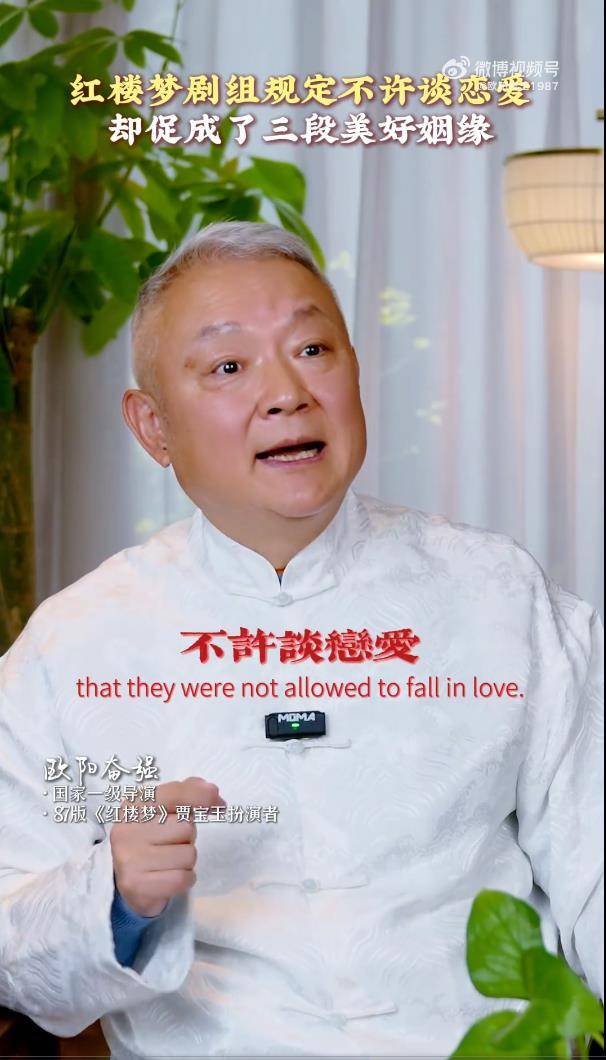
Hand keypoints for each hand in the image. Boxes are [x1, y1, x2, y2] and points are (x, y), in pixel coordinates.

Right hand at [110, 775, 225, 916]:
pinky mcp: (136, 884)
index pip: (175, 794)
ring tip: (167, 862)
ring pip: (188, 854)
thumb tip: (211, 791)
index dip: (202, 797)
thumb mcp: (163, 810)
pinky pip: (182, 878)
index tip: (219, 805)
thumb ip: (186, 793)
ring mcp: (129, 857)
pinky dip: (185, 880)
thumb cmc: (152, 840)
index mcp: (134, 805)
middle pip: (186, 827)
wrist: (125, 882)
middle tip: (170, 844)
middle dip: (187, 838)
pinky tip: (168, 877)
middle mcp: (126, 828)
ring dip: (186, 861)